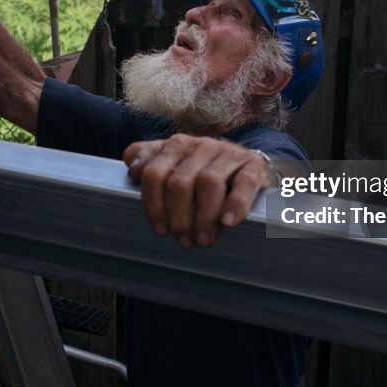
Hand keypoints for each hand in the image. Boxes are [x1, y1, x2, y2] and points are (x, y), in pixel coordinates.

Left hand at [123, 134, 269, 248]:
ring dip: (204, 217)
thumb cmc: (204, 173)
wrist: (248, 167)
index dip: (153, 205)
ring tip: (203, 240)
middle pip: (180, 182)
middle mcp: (201, 145)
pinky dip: (235, 205)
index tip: (160, 230)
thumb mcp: (174, 165)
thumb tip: (132, 169)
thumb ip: (148, 162)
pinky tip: (228, 223)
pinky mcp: (253, 165)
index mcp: (177, 145)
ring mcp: (228, 153)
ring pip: (209, 182)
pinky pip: (244, 184)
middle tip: (184, 241)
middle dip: (179, 218)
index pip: (154, 173)